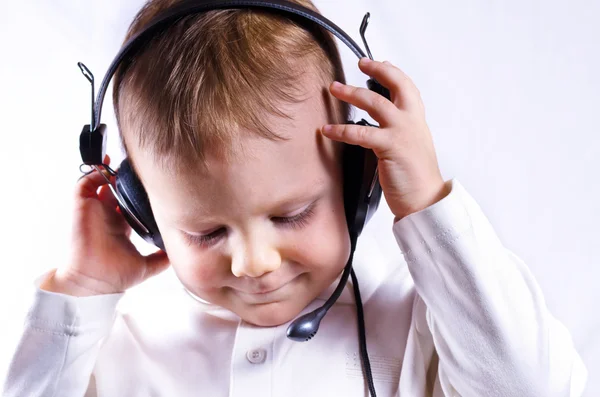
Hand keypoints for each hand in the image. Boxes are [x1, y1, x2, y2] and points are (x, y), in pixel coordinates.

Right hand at [40, 155, 169, 295]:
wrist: (95, 283)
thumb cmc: (115, 277)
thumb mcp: (148, 266)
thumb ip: (162, 258)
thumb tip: (178, 254)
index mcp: (121, 225)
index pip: (130, 202)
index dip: (139, 191)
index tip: (154, 181)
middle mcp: (108, 215)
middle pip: (116, 188)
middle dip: (126, 176)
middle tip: (140, 165)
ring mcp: (94, 210)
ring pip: (100, 182)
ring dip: (109, 170)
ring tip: (123, 160)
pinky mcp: (82, 207)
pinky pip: (84, 184)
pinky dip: (94, 173)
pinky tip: (108, 168)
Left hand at [321, 58, 450, 221]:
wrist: (425, 199)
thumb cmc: (415, 177)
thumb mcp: (411, 146)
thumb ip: (399, 131)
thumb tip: (379, 123)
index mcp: (417, 121)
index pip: (407, 87)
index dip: (393, 72)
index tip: (379, 63)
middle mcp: (411, 121)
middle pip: (394, 85)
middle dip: (376, 70)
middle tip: (359, 63)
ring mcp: (401, 132)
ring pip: (374, 103)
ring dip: (351, 93)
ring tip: (334, 89)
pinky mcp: (390, 146)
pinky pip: (360, 133)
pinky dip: (341, 130)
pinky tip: (328, 130)